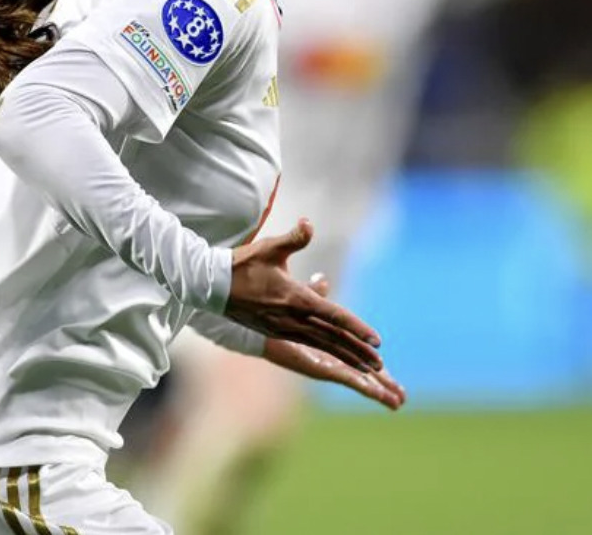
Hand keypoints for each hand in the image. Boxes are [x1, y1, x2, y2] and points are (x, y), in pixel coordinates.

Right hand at [226, 219, 383, 373]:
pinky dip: (327, 350)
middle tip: (380, 365)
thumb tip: (308, 223)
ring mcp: (284, 329)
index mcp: (295, 299)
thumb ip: (293, 238)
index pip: (334, 316)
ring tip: (366, 368)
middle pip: (332, 338)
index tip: (377, 340)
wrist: (212, 286)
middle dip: (357, 351)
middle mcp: (292, 319)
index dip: (357, 327)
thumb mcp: (269, 248)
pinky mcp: (277, 332)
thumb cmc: (242, 264)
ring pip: (322, 345)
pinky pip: (309, 344)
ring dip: (345, 356)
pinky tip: (337, 354)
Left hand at [263, 275, 405, 410]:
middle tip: (402, 396)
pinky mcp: (316, 366)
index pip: (351, 342)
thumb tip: (322, 280)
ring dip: (376, 388)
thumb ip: (314, 292)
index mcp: (323, 331)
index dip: (368, 350)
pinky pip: (343, 376)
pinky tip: (375, 393)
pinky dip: (360, 384)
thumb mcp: (298, 293)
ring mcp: (322, 359)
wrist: (246, 311)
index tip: (384, 359)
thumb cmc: (267, 299)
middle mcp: (325, 348)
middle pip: (359, 366)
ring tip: (398, 402)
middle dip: (381, 381)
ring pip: (355, 375)